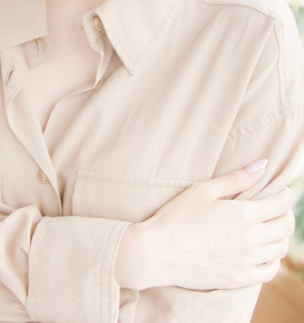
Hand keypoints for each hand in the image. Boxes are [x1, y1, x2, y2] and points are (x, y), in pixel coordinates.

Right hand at [114, 159, 294, 290]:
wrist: (158, 252)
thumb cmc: (177, 216)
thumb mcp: (204, 190)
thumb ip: (236, 179)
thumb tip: (262, 165)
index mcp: (243, 214)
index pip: (281, 204)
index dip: (286, 195)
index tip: (281, 191)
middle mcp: (250, 240)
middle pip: (285, 227)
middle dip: (286, 214)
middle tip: (276, 208)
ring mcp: (246, 262)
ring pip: (280, 249)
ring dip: (281, 236)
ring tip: (270, 228)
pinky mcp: (239, 279)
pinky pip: (269, 271)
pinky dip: (273, 260)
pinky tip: (264, 251)